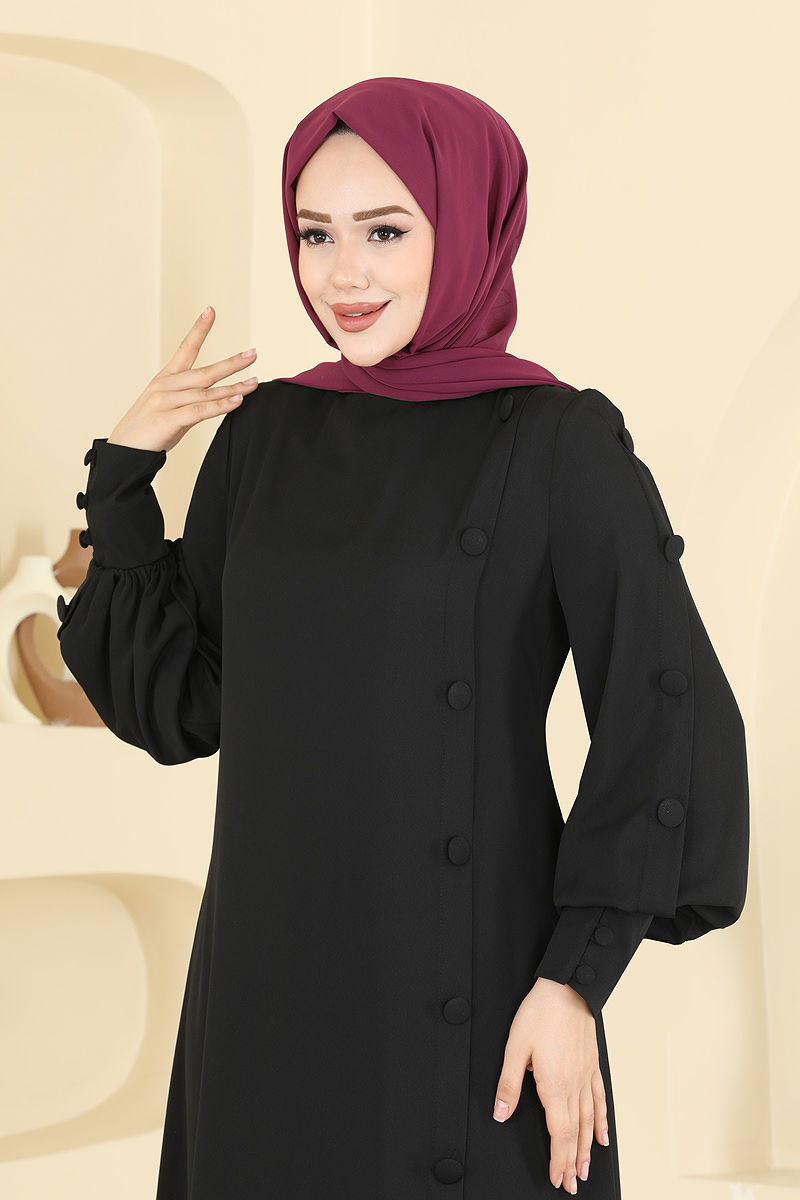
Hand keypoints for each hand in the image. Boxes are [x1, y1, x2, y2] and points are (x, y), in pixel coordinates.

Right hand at [107, 305, 258, 452]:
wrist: (124, 453)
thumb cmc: (149, 431)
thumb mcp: (170, 408)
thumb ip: (193, 400)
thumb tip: (221, 397)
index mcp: (165, 379)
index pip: (185, 349)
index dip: (198, 329)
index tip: (210, 311)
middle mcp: (165, 386)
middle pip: (204, 371)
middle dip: (231, 363)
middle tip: (253, 353)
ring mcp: (165, 402)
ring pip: (205, 392)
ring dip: (232, 388)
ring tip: (253, 384)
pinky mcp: (167, 420)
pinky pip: (199, 411)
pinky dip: (220, 406)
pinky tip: (237, 402)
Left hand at [493, 977, 608, 1192]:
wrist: (567, 989)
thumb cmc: (540, 1014)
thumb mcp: (515, 1047)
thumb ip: (509, 1084)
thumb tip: (501, 1114)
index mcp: (553, 1085)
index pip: (558, 1133)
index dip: (557, 1159)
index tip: (557, 1178)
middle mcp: (574, 1085)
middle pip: (575, 1133)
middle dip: (572, 1161)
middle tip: (572, 1184)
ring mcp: (586, 1076)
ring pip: (589, 1121)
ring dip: (587, 1148)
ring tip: (585, 1169)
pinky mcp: (592, 1066)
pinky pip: (600, 1099)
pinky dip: (602, 1120)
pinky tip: (602, 1135)